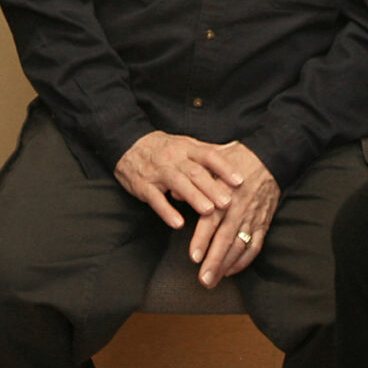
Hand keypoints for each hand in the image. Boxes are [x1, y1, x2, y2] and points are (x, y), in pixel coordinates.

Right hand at [114, 131, 233, 229]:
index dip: (224, 167)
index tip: (239, 180)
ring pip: (177, 183)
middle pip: (195, 172)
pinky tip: (177, 223)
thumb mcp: (185, 144)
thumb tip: (235, 151)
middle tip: (227, 202)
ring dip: (193, 197)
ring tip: (208, 211)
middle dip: (211, 187)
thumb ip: (208, 151)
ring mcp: (157, 172)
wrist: (128, 145)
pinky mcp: (143, 186)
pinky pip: (155, 199)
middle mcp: (173, 158)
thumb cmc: (163, 148)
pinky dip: (166, 211)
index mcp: (186, 148)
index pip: (208, 155)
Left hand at [188, 142, 278, 287]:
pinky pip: (255, 245)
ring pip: (240, 247)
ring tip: (214, 280)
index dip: (203, 240)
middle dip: (215, 262)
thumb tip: (173, 194)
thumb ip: (194, 180)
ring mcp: (252, 218)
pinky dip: (244, 260)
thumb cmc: (237, 159)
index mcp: (224, 194)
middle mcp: (239, 209)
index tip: (194, 257)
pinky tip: (232, 270)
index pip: (212, 221)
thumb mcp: (212, 162)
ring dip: (227, 265)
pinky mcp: (263, 223)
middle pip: (226, 240)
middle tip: (204, 280)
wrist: (270, 158)